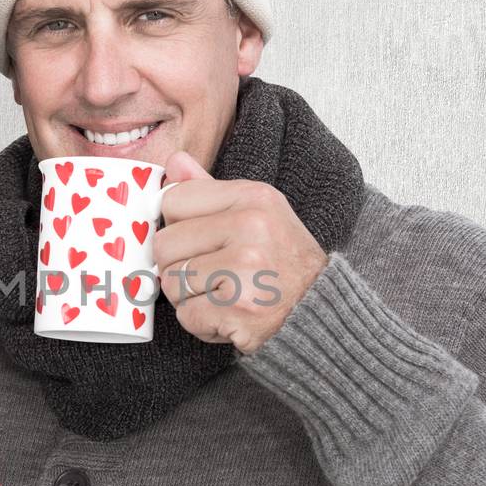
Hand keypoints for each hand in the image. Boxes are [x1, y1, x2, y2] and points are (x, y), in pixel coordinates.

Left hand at [152, 150, 328, 353]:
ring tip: (224, 294)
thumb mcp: (256, 212)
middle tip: (213, 274)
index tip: (198, 240)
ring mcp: (244, 269)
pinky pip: (186, 316)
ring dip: (189, 297)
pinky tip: (228, 315)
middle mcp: (250, 228)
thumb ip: (209, 188)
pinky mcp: (237, 308)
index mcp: (252, 197)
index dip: (177, 226)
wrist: (320, 309)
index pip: (173, 201)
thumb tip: (173, 162)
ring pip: (171, 283)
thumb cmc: (282, 262)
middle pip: (165, 245)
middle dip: (179, 266)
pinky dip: (202, 323)